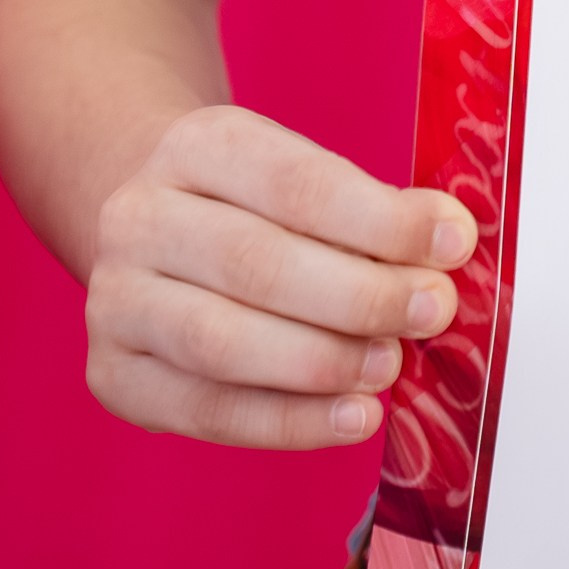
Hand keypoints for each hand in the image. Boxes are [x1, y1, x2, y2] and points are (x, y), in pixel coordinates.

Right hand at [86, 104, 477, 448]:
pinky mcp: (114, 375)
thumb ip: (373, 212)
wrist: (154, 229)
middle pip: (256, 263)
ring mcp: (115, 299)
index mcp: (197, 146)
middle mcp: (139, 217)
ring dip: (322, 362)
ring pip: (221, 342)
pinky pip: (207, 411)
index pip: (296, 184)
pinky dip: (288, 422)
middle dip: (358, 295)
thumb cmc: (253, 208)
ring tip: (391, 367)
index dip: (380, 219)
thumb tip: (448, 238)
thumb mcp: (306, 179)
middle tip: (432, 312)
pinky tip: (352, 417)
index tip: (453, 242)